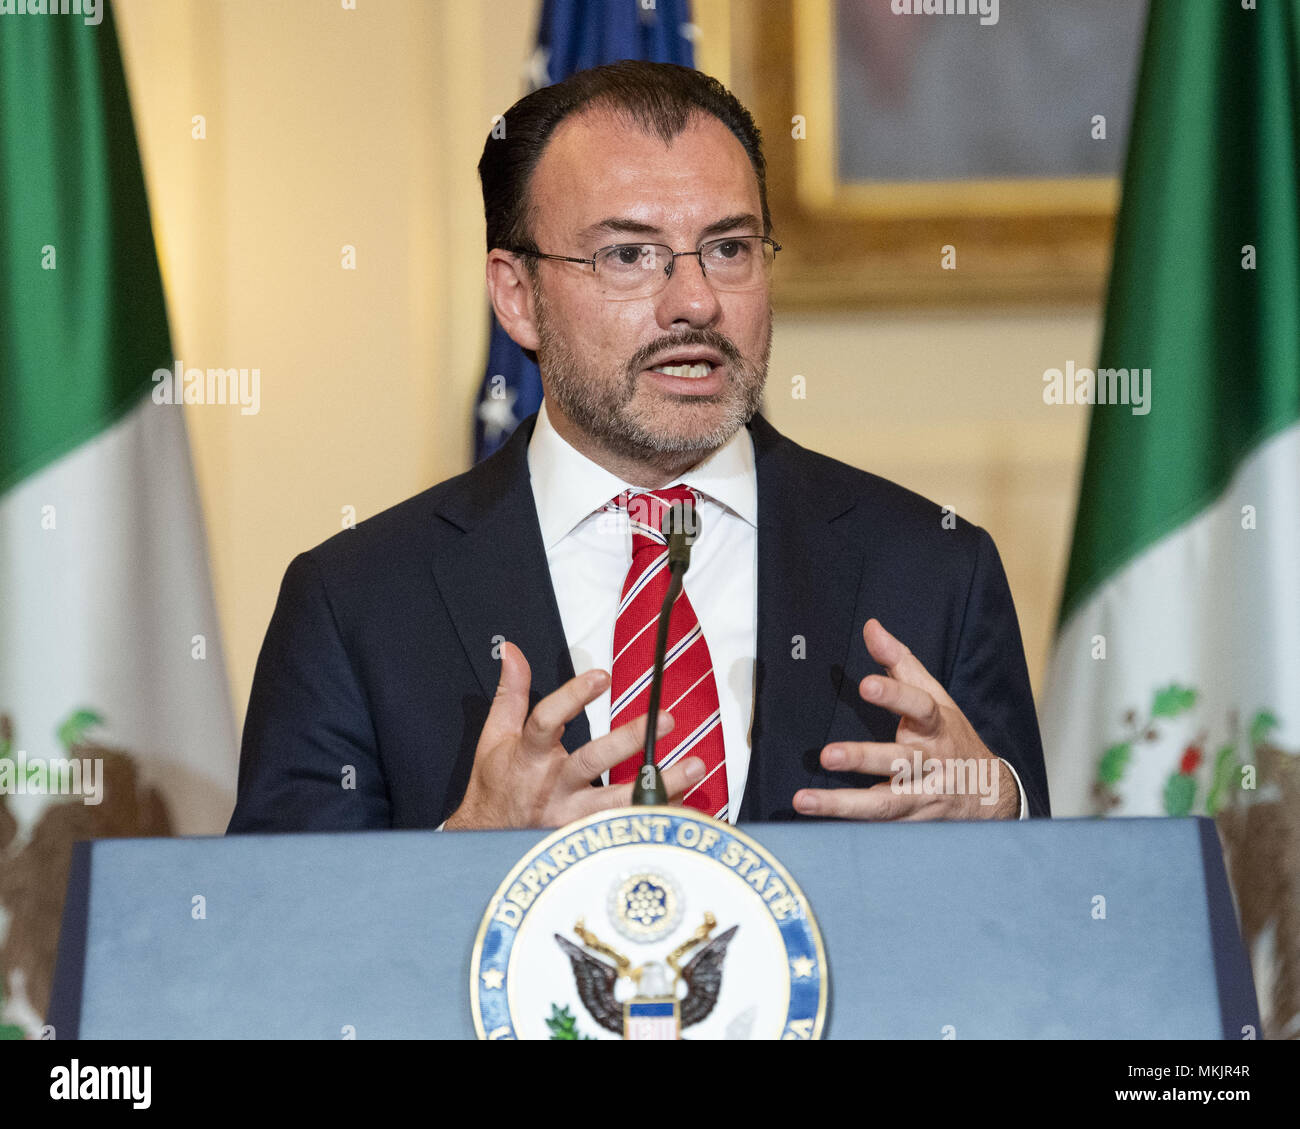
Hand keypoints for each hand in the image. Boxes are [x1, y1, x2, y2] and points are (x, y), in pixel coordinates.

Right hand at [443, 641, 705, 829]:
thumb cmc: (495, 785)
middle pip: (592, 762)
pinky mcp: (585, 840)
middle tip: (667, 719)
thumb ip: (510, 693)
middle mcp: (552, 786)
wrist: (484, 843)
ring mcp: (570, 817)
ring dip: (660, 785)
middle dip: (631, 740)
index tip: (601, 676)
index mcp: (528, 755)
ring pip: (619, 801)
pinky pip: (627, 829)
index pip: (547, 721)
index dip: (572, 697)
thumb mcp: (494, 737)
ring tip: (696, 767)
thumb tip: (512, 649)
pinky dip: (657, 817)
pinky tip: (685, 804)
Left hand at [793, 619, 1018, 820]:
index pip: (919, 706)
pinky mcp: (913, 826)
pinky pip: (880, 830)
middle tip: (829, 754)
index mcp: (936, 726)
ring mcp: (923, 799)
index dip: (895, 694)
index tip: (866, 685)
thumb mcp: (934, 698)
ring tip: (805, 800)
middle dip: (865, 758)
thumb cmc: (951, 739)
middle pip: (900, 761)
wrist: (992, 796)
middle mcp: (931, 763)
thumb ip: (900, 663)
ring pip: (885, 805)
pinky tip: (817, 829)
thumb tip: (871, 627)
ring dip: (843, 805)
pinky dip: (851, 830)